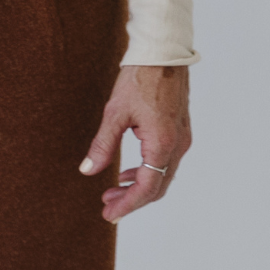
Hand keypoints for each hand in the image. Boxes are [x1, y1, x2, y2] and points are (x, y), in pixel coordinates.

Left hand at [79, 64, 188, 222]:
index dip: (128, 204)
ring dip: (138, 187)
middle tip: (107, 207)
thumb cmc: (139, 79)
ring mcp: (182, 140)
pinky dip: (146, 172)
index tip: (109, 214)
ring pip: (162, 176)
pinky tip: (127, 172)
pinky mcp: (179, 132)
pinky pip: (165, 162)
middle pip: (157, 187)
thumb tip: (88, 170)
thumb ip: (103, 144)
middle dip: (131, 200)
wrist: (163, 55)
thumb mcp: (114, 113)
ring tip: (112, 192)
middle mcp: (178, 146)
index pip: (147, 188)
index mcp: (163, 144)